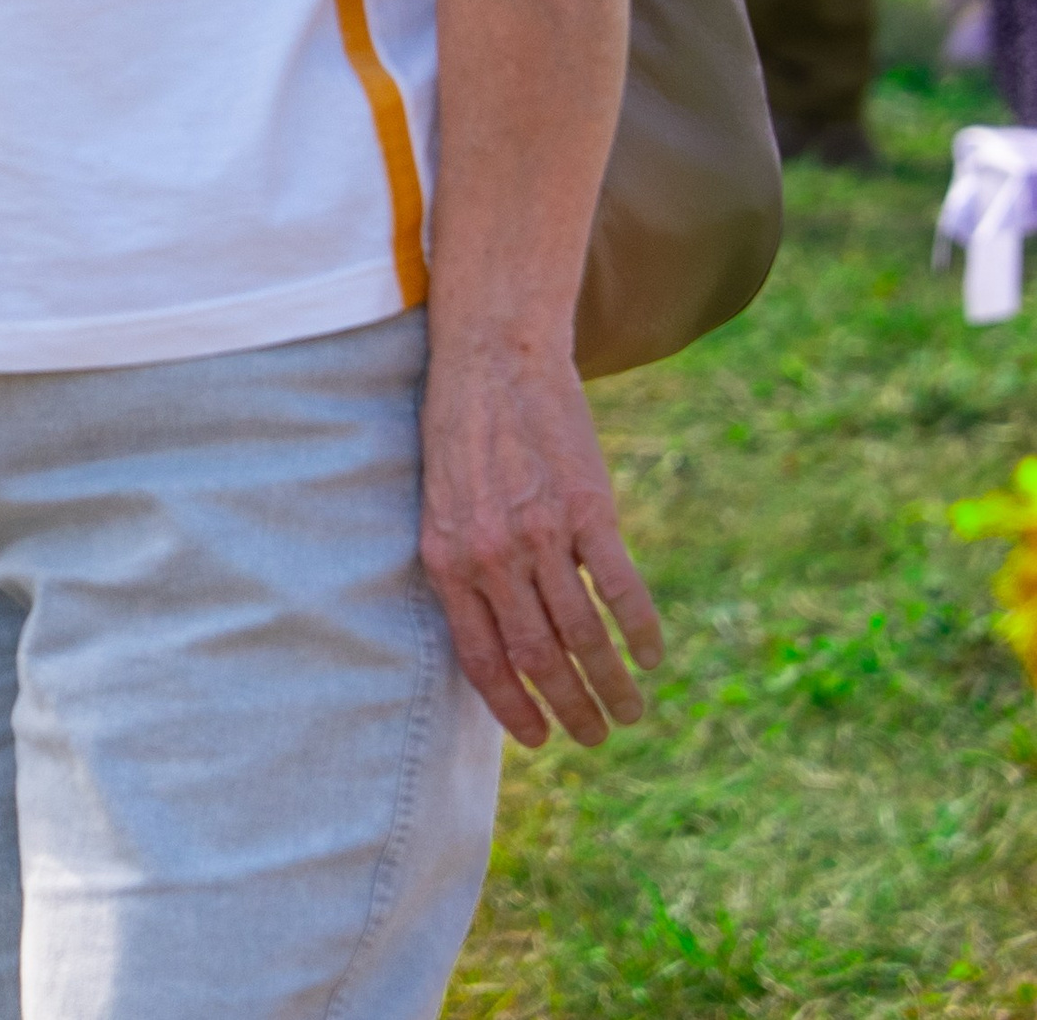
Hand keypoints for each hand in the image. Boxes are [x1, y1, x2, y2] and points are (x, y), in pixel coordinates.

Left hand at [420, 335, 661, 747]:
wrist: (492, 352)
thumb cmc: (460, 427)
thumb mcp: (441, 502)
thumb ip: (465, 565)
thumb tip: (497, 637)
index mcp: (447, 558)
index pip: (482, 659)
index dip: (513, 708)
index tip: (539, 740)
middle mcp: (493, 554)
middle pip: (539, 658)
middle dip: (571, 709)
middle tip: (597, 737)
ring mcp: (542, 532)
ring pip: (584, 635)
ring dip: (611, 684)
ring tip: (630, 712)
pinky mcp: (588, 507)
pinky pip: (619, 588)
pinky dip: (640, 630)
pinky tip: (651, 656)